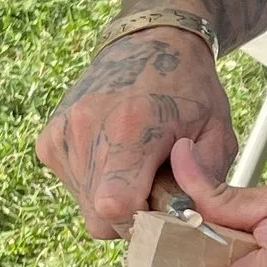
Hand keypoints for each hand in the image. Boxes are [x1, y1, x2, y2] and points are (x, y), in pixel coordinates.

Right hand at [37, 34, 235, 237]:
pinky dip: (98, 185)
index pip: (115, 207)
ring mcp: (62, 135)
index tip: (163, 207)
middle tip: (156, 185)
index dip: (142, 222)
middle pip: (100, 217)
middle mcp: (85, 129)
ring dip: (115, 200)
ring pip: (87, 208)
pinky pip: (74, 188)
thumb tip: (184, 221)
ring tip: (138, 165)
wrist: (150, 45)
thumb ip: (206, 182)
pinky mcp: (49, 140)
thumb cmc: (190, 91)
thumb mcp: (217, 132)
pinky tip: (118, 158)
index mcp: (129, 127)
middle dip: (133, 216)